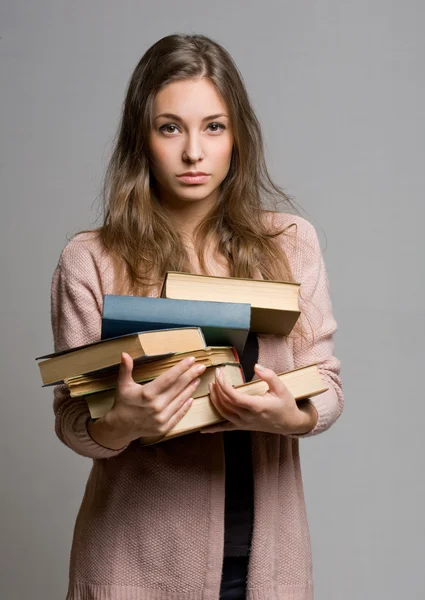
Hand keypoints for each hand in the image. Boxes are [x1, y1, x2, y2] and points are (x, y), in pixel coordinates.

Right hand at [90, 352, 205, 446]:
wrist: (121, 428)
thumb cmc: (123, 403)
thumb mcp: (123, 385)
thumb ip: (125, 369)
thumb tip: (124, 354)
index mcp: (147, 393)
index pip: (169, 378)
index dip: (181, 368)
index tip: (191, 360)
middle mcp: (156, 406)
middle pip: (178, 387)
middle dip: (191, 375)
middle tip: (201, 367)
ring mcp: (161, 418)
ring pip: (180, 400)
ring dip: (190, 389)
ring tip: (198, 379)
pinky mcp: (164, 427)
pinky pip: (179, 414)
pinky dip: (186, 406)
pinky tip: (192, 397)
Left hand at [200, 363, 316, 434]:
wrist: (290, 423)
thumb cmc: (286, 405)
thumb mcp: (281, 388)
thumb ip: (269, 376)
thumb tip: (256, 366)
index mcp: (256, 406)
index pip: (233, 395)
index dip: (223, 384)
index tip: (219, 372)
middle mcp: (247, 417)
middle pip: (225, 402)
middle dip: (217, 388)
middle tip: (215, 375)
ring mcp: (244, 423)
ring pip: (223, 413)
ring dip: (214, 400)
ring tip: (211, 387)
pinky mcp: (242, 427)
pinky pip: (225, 428)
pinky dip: (213, 428)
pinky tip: (203, 429)